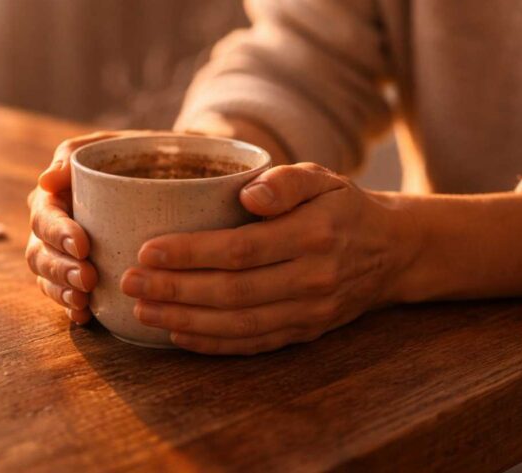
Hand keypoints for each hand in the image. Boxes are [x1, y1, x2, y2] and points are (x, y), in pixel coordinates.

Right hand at [26, 131, 163, 324]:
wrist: (175, 173)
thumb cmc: (139, 155)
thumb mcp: (112, 144)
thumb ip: (76, 153)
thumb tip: (47, 179)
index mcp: (55, 196)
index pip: (43, 216)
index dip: (57, 233)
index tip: (82, 245)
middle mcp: (53, 227)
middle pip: (39, 253)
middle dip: (59, 269)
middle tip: (87, 279)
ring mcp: (64, 255)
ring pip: (47, 278)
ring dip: (61, 291)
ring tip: (83, 300)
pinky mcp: (81, 276)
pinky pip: (65, 296)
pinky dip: (70, 307)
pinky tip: (85, 315)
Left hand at [120, 163, 411, 354]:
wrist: (392, 251)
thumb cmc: (341, 205)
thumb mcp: (322, 177)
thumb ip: (286, 181)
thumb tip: (250, 195)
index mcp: (313, 235)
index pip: (241, 249)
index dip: (191, 253)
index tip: (148, 249)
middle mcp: (312, 279)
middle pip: (232, 292)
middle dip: (174, 289)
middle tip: (130, 282)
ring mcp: (310, 312)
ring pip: (239, 324)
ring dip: (185, 320)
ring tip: (142, 310)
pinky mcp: (306, 333)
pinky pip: (254, 344)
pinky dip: (213, 344)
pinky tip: (177, 335)